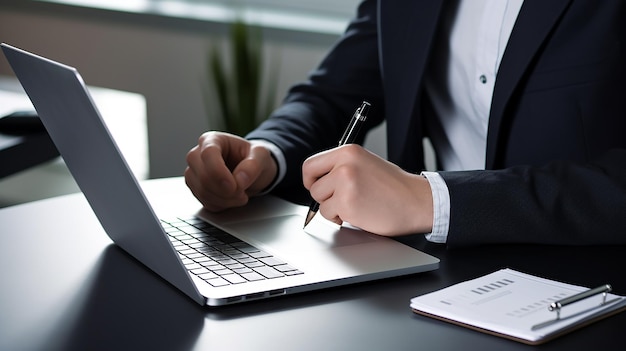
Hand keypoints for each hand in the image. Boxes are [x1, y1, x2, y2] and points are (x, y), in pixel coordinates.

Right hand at [185, 131, 276, 211]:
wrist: (250, 171)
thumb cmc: (253, 158)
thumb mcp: (261, 155)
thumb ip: (253, 165)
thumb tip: (240, 180)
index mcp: (213, 140)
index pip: (208, 154)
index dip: (219, 172)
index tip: (233, 186)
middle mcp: (198, 155)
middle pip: (202, 175)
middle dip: (224, 190)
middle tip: (242, 192)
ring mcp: (195, 173)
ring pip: (203, 192)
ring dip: (225, 199)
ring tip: (241, 194)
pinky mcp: (196, 189)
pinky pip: (205, 202)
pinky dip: (222, 205)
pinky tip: (232, 198)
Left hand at [302, 144, 432, 235]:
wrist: (416, 201)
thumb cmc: (394, 187)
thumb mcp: (366, 164)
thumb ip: (342, 167)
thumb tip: (317, 180)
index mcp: (348, 151)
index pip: (311, 165)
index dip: (311, 180)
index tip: (316, 187)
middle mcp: (345, 164)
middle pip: (313, 185)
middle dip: (323, 196)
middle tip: (340, 200)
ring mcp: (345, 184)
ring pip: (320, 201)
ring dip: (333, 209)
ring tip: (355, 206)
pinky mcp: (346, 203)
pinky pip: (329, 215)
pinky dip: (340, 219)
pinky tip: (359, 214)